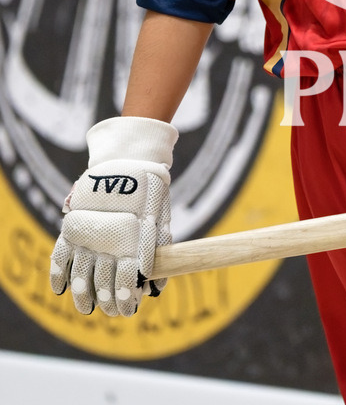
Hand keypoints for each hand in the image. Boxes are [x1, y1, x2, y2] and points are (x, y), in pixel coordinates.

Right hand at [50, 116, 177, 315]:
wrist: (129, 161)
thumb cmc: (149, 193)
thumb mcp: (159, 218)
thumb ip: (157, 249)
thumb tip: (159, 285)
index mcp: (132, 238)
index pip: (126, 277)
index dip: (125, 296)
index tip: (129, 308)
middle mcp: (108, 239)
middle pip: (103, 280)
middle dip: (108, 301)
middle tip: (113, 312)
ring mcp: (88, 233)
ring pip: (81, 274)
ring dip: (84, 295)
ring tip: (87, 308)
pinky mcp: (74, 226)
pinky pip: (61, 253)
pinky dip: (59, 273)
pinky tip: (61, 288)